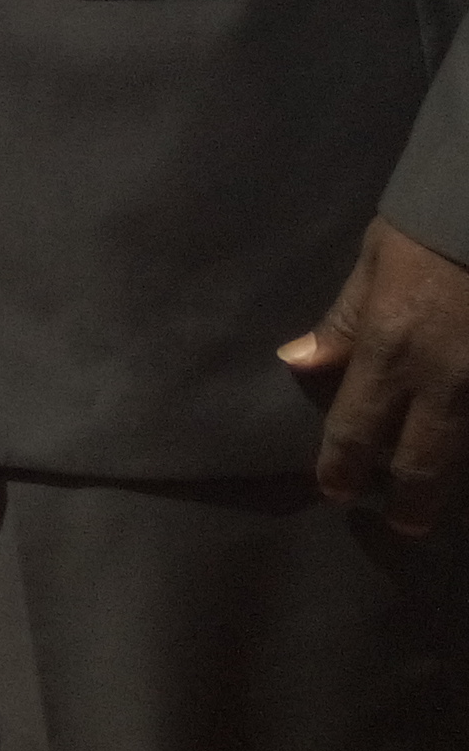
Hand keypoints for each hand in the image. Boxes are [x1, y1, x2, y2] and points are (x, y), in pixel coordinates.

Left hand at [280, 216, 468, 532]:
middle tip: (404, 522)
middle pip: (423, 463)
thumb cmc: (432, 228)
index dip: (343, 467)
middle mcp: (444, 380)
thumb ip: (343, 321)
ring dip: (452, 480)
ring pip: (467, 451)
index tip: (336, 489)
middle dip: (410, 501)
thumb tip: (299, 364)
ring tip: (443, 501)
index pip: (356, 429)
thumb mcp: (375, 264)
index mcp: (391, 350)